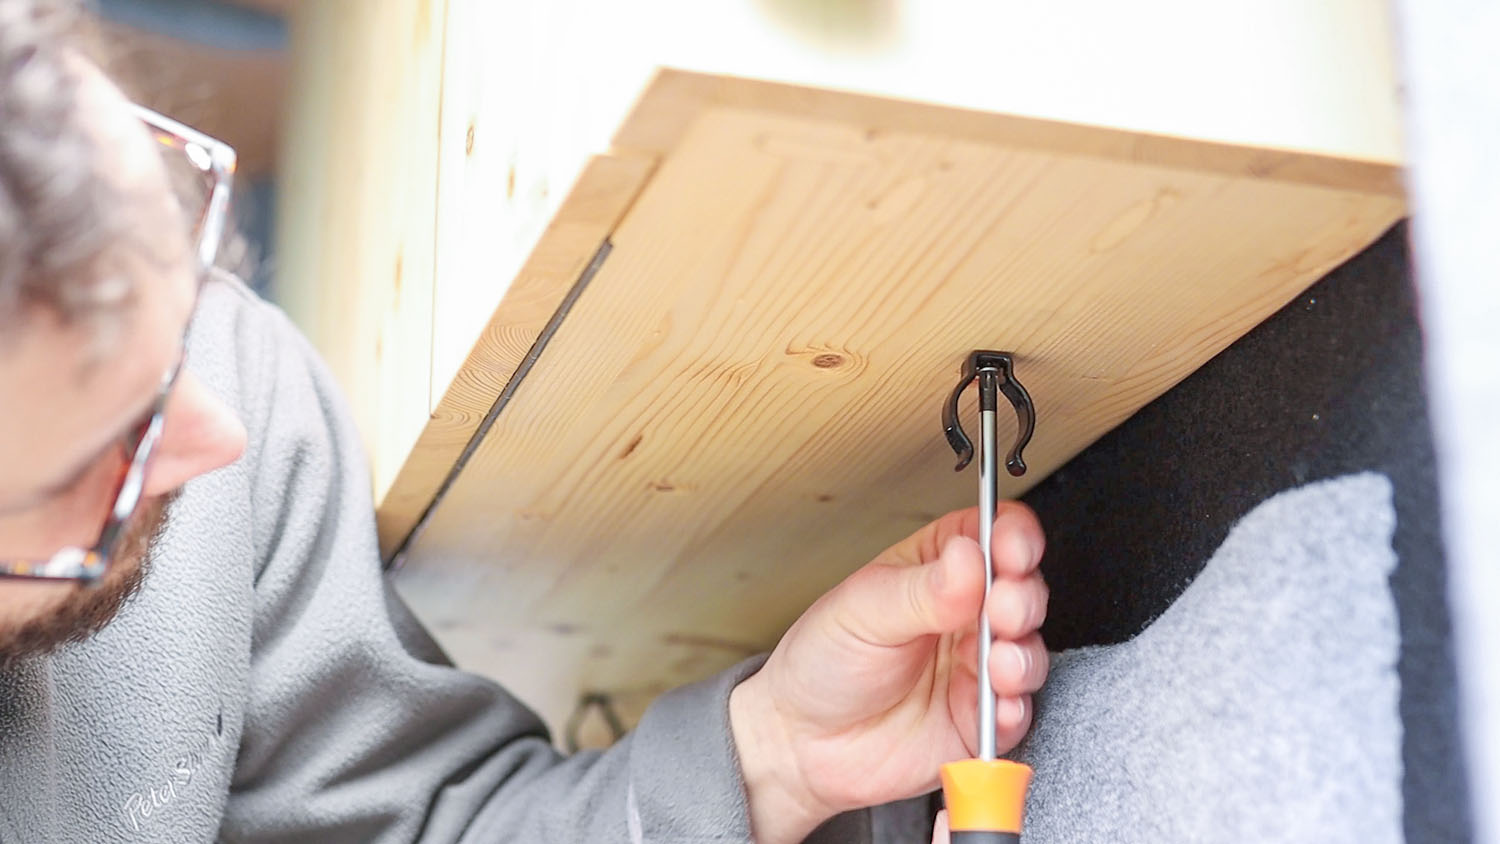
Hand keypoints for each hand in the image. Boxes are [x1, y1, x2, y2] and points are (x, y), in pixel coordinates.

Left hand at [729, 504, 1047, 842]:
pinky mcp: (980, 719)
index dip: (1012, 536)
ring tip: (998, 660)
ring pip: (1028, 650)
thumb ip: (920, 590)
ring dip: (1022, 653)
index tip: (1011, 550)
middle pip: (1022, 589)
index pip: (992, 535)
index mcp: (937, 567)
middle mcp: (966, 613)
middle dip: (1021, 596)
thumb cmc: (824, 662)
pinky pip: (1016, 711)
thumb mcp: (862, 611)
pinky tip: (997, 701)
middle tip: (1001, 607)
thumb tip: (969, 557)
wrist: (802, 743)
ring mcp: (976, 666)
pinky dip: (1014, 706)